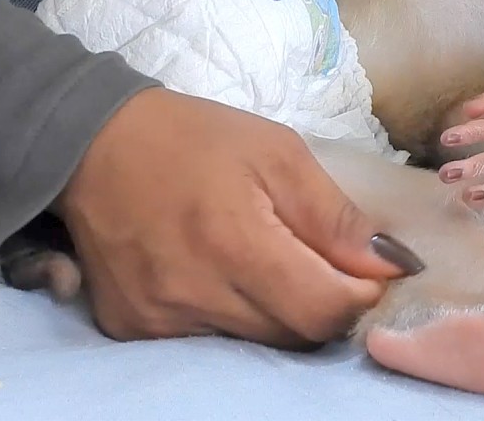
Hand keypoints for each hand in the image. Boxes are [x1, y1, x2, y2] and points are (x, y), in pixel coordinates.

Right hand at [55, 88, 422, 347]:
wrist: (90, 143)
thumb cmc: (194, 139)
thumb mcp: (278, 155)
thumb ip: (336, 218)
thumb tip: (393, 265)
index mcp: (234, 242)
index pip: (324, 311)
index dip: (359, 295)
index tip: (364, 269)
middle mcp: (193, 293)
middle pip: (294, 335)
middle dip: (324, 303)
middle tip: (317, 260)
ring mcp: (157, 319)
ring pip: (256, 344)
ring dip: (279, 312)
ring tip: (264, 259)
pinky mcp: (132, 329)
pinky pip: (210, 341)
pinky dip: (232, 315)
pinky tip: (220, 273)